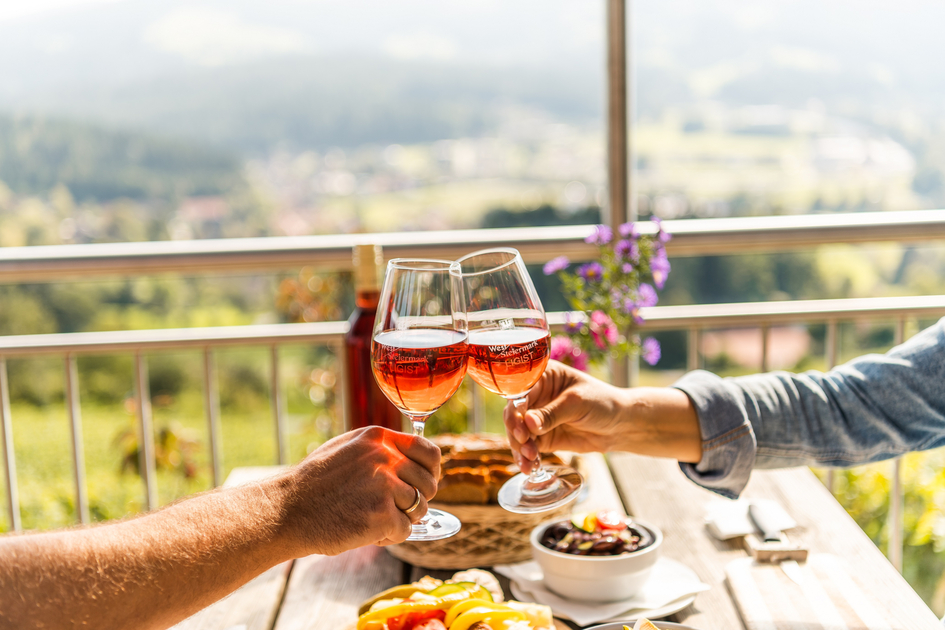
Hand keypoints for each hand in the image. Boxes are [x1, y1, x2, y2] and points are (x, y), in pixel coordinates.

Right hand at [269, 426, 439, 555]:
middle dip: (417, 500)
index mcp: (379, 438)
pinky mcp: (382, 515)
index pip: (430, 452)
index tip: (423, 483)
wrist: (287, 510)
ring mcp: (385, 486)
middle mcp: (386, 457)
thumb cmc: (316, 483)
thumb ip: (382, 449)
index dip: (431, 472)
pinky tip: (366, 531)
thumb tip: (416, 458)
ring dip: (402, 519)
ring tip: (373, 519)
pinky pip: (405, 530)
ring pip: (420, 508)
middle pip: (428, 484)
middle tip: (394, 509)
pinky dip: (389, 536)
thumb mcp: (349, 448)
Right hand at [504, 360, 628, 472]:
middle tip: (524, 443)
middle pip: (514, 413)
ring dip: (519, 447)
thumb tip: (527, 423)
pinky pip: (528, 447)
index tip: (519, 424)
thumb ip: (552, 413)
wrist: (619, 425)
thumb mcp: (577, 403)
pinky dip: (526, 457)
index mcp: (543, 376)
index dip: (516, 407)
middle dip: (516, 430)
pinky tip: (529, 467)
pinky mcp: (542, 437)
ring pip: (517, 432)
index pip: (520, 390)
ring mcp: (537, 418)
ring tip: (528, 460)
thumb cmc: (602, 402)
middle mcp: (536, 396)